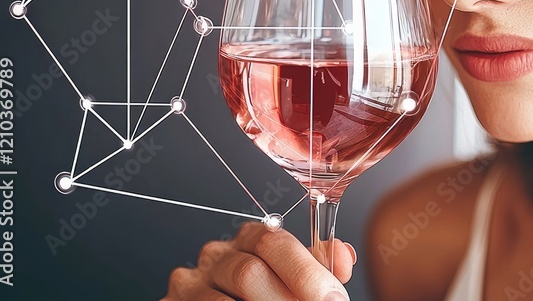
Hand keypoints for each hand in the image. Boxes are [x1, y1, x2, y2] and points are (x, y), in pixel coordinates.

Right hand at [163, 221, 354, 299]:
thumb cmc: (266, 298)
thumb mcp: (294, 281)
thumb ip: (317, 269)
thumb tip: (344, 255)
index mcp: (250, 239)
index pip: (275, 241)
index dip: (306, 273)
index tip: (332, 299)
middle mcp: (216, 255)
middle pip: (248, 271)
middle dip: (287, 300)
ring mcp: (188, 283)